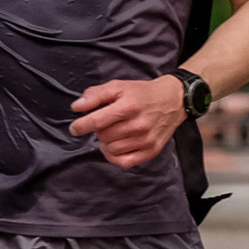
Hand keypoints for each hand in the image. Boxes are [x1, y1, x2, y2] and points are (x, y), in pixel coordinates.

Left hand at [69, 75, 186, 168]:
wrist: (173, 100)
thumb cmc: (142, 93)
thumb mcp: (118, 86)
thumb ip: (95, 94)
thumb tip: (77, 107)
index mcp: (129, 106)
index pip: (97, 121)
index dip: (81, 126)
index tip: (75, 128)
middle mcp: (139, 124)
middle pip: (103, 136)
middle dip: (99, 130)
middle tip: (107, 123)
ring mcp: (146, 140)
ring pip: (112, 149)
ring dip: (107, 142)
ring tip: (114, 132)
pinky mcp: (152, 151)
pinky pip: (124, 162)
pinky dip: (115, 156)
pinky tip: (115, 147)